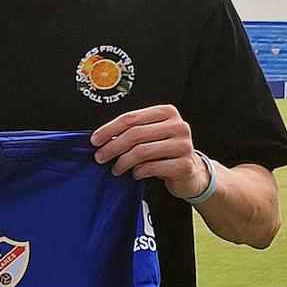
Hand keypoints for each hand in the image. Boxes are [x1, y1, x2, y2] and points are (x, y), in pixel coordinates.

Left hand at [90, 105, 209, 199]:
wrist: (191, 171)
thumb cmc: (165, 152)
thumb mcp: (151, 136)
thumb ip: (132, 132)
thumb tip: (102, 139)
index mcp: (167, 112)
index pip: (131, 117)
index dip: (109, 129)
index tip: (95, 140)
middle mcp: (178, 126)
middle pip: (135, 134)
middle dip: (112, 146)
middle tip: (100, 157)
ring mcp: (183, 145)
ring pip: (141, 151)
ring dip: (123, 162)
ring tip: (116, 168)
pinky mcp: (184, 165)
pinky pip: (151, 167)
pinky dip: (138, 172)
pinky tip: (135, 174)